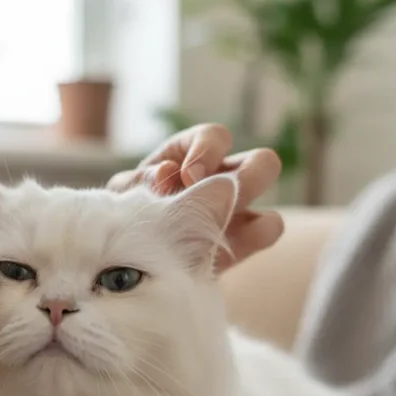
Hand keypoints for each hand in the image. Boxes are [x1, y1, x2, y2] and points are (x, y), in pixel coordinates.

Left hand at [107, 123, 283, 269]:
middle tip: (216, 202)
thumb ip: (139, 181)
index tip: (188, 176)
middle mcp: (222, 176)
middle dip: (246, 178)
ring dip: (250, 206)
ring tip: (218, 224)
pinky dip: (253, 235)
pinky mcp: (242, 241)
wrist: (129, 258)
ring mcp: (237, 210)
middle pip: (263, 161)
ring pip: (270, 195)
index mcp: (190, 154)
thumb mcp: (125, 195)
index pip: (214, 137)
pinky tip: (220, 248)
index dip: (206, 153)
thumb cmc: (128, 213)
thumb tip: (166, 172)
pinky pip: (268, 229)